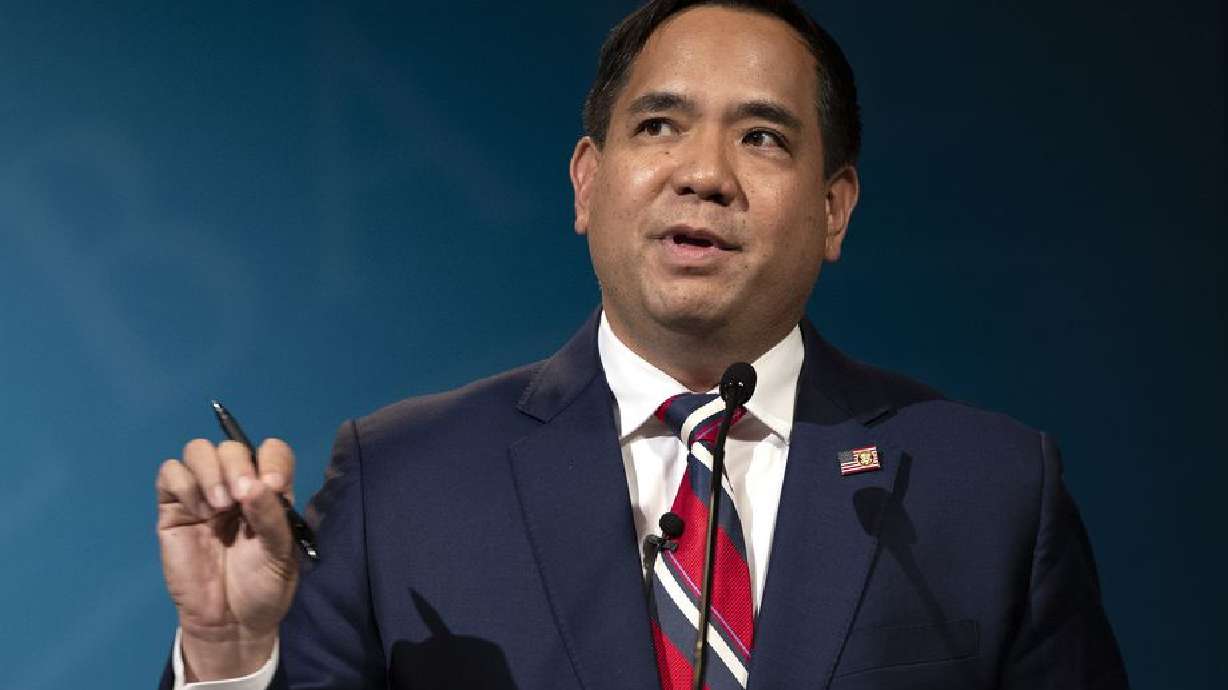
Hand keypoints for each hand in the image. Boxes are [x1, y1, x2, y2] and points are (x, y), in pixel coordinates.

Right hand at [156, 438, 298, 680]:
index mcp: (268, 491)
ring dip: (210, 470)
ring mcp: (203, 494)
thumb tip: (256, 484)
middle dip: (237, 465)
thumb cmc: (262, 586)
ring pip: (198, 450)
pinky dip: (184, 484)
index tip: (273, 484)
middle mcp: (236, 485)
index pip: (271, 451)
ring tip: (218, 506)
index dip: (271, 459)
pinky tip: (198, 513)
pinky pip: (170, 473)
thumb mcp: (280, 554)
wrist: (230, 622)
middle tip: (240, 497)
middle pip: (232, 447)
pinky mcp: (174, 509)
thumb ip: (271, 517)